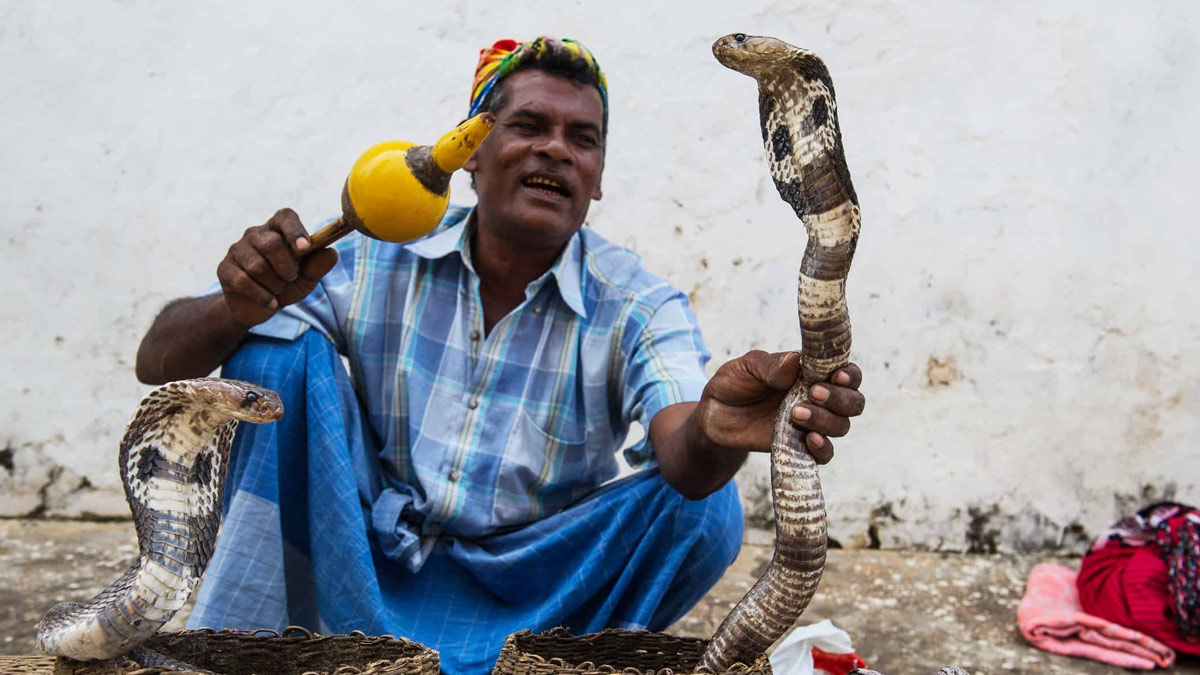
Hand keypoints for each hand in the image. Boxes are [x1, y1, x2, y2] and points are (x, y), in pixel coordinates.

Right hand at [216, 208, 337, 326]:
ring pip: (258, 266)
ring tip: (278, 289)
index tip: (305, 247)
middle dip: (286, 267)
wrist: (260, 307)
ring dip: (274, 284)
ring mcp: (237, 250)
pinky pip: (243, 281)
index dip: (295, 231)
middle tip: (290, 277)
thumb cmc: (286, 284)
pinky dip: (262, 295)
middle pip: (271, 243)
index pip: (285, 217)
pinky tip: (270, 302)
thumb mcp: (307, 278)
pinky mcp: (225, 269)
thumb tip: (332, 253)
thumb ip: (318, 265)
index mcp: (278, 229)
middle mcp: (255, 234)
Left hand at [694, 350, 863, 463]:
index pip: (847, 373)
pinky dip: (823, 448)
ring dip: (826, 420)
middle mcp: (819, 399)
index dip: (849, 374)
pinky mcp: (801, 446)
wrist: (714, 415)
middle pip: (853, 401)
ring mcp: (812, 424)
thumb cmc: (734, 384)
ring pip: (841, 426)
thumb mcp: (747, 367)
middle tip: (813, 393)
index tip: (836, 375)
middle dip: (839, 398)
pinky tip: (809, 440)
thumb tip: (796, 361)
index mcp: (812, 373)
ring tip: (796, 413)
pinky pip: (825, 454)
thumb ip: (771, 365)